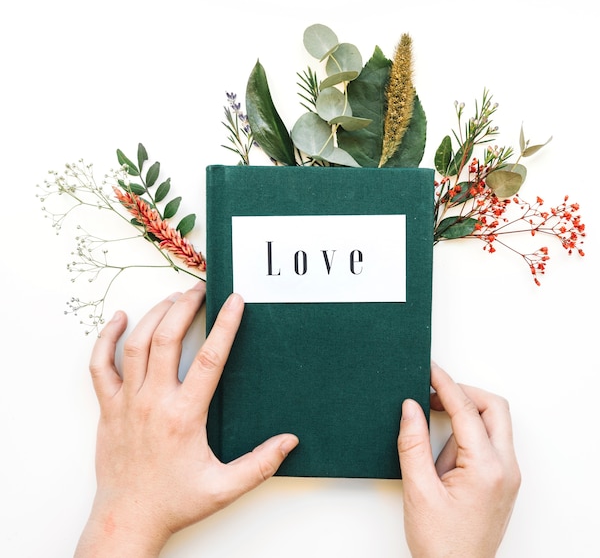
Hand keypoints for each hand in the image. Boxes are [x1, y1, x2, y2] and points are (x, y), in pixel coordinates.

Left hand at [75, 283, 297, 557]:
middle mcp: (153, 402)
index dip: (225, 325)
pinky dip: (106, 338)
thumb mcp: (224, 488)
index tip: (234, 301)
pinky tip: (120, 319)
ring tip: (173, 298)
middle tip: (200, 289)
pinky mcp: (109, 407)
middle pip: (167, 338)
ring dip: (154, 315)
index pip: (210, 358)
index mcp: (184, 416)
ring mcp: (126, 402)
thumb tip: (290, 441)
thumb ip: (260, 464)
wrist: (128, 519)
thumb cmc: (174, 502)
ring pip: (136, 344)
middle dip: (185, 306)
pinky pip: (100, 365)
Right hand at [398, 362, 520, 557]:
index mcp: (487, 468)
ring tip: (434, 418)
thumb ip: (413, 443)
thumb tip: (410, 407)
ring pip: (495, 422)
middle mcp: (505, 468)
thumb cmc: (441, 544)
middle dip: (464, 392)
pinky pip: (491, 440)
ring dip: (467, 411)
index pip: (467, 410)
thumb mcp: (418, 490)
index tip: (430, 369)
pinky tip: (445, 439)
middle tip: (433, 390)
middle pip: (494, 408)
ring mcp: (508, 475)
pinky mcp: (502, 480)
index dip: (445, 384)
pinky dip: (470, 429)